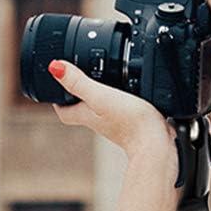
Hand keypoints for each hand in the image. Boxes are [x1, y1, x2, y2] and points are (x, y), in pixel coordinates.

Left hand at [49, 59, 175, 161]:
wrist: (156, 144)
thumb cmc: (129, 123)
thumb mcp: (100, 96)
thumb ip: (79, 82)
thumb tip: (54, 67)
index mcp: (87, 114)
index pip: (64, 110)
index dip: (57, 99)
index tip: (55, 85)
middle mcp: (100, 120)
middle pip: (82, 108)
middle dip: (79, 94)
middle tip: (79, 77)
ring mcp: (116, 123)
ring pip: (102, 108)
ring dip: (101, 95)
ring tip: (104, 79)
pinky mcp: (133, 123)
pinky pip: (121, 109)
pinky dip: (121, 99)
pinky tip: (131, 92)